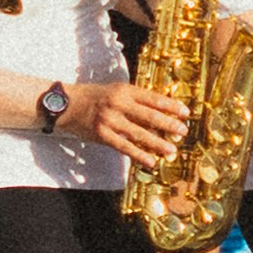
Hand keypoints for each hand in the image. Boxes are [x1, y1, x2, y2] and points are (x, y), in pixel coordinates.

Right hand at [74, 80, 189, 164]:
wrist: (66, 104)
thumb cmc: (94, 97)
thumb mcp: (116, 91)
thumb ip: (135, 99)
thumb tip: (159, 111)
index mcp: (125, 91)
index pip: (154, 98)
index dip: (171, 106)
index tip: (186, 112)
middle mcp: (119, 104)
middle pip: (150, 116)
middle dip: (169, 124)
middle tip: (183, 131)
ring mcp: (110, 120)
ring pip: (139, 133)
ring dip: (158, 143)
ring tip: (172, 149)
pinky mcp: (102, 135)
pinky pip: (124, 147)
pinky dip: (139, 155)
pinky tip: (151, 161)